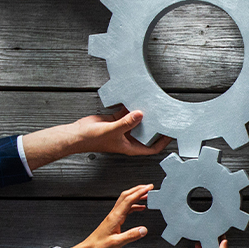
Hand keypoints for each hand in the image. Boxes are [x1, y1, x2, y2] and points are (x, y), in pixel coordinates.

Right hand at [21, 108, 170, 170]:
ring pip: (139, 122)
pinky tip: (139, 99)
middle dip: (157, 126)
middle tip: (167, 116)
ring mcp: (123, 129)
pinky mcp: (116, 120)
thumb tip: (141, 114)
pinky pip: (129, 113)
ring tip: (156, 106)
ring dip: (146, 115)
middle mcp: (129, 139)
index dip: (163, 142)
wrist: (76, 134)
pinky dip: (133, 107)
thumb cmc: (92, 139)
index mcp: (131, 147)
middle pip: (148, 133)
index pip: (152, 148)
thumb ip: (127, 122)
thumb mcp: (112, 130)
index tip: (172, 134)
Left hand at [56, 184, 150, 247]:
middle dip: (138, 189)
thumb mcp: (117, 243)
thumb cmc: (98, 247)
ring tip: (147, 196)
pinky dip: (134, 205)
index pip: (129, 200)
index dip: (140, 192)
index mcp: (115, 217)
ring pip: (125, 201)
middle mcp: (114, 214)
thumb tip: (143, 229)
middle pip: (126, 196)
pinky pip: (125, 208)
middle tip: (149, 187)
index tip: (148, 188)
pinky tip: (139, 208)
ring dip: (136, 196)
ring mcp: (113, 216)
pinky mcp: (113, 220)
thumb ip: (131, 235)